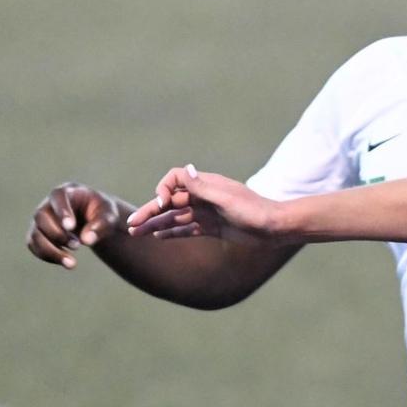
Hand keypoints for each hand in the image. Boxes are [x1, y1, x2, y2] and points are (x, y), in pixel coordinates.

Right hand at [27, 183, 122, 268]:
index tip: (70, 227)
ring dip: (51, 250)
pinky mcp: (38, 233)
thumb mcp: (109, 216)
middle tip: (77, 245)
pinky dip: (47, 256)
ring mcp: (41, 219)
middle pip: (41, 216)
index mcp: (67, 191)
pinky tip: (65, 262)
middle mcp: (49, 204)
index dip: (62, 211)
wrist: (95, 219)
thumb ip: (101, 225)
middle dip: (57, 234)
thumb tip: (87, 240)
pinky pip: (33, 245)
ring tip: (72, 263)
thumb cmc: (102, 212)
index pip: (58, 197)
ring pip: (35, 234)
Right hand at [126, 165, 275, 240]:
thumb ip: (202, 187)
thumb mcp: (226, 198)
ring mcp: (207, 213)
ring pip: (175, 218)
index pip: (174, 180)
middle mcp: (203, 197)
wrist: (275, 228)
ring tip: (136, 233)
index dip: (163, 189)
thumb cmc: (253, 210)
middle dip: (150, 212)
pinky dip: (172, 233)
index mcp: (205, 184)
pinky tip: (158, 237)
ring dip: (156, 224)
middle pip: (170, 202)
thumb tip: (184, 169)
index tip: (161, 204)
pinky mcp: (212, 228)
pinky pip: (187, 230)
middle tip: (131, 225)